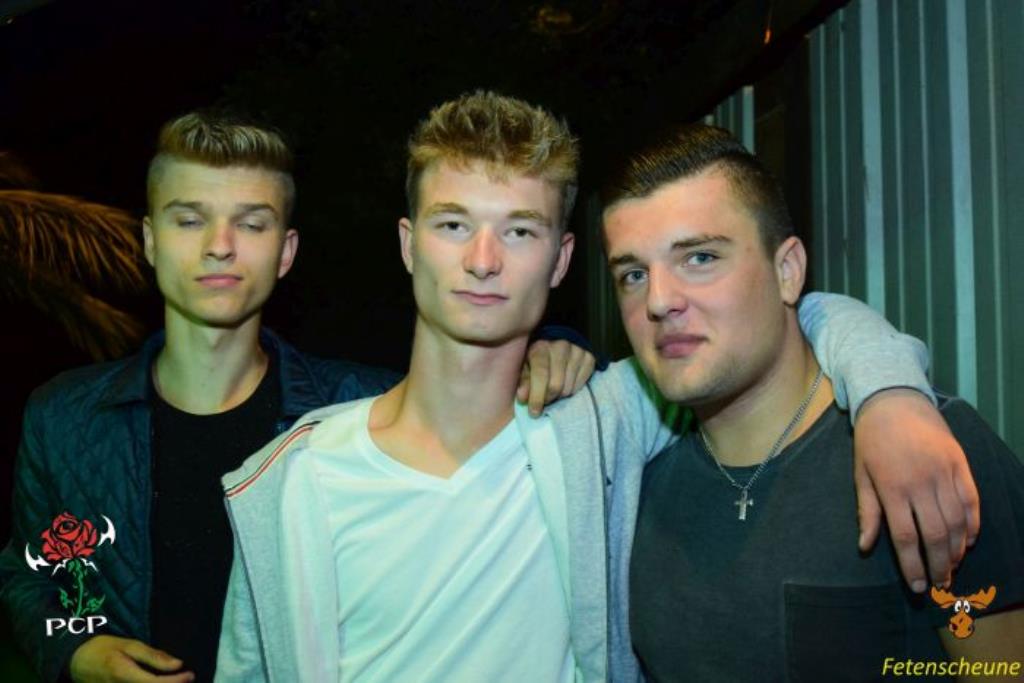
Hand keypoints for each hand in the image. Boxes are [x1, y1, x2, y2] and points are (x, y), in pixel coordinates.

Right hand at [70, 635, 193, 682]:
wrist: (75, 662)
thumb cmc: (103, 649)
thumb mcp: (129, 645)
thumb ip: (153, 656)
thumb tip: (178, 664)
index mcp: (124, 675)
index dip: (176, 682)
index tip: (190, 674)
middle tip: (186, 678)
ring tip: (174, 680)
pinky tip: (158, 682)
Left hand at [516, 339, 596, 416]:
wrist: (558, 341)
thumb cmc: (538, 357)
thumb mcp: (526, 366)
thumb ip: (524, 381)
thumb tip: (523, 398)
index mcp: (541, 347)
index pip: (541, 374)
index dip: (537, 396)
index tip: (534, 412)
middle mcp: (561, 346)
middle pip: (557, 385)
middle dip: (548, 398)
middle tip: (544, 400)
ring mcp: (578, 351)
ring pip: (569, 388)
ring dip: (560, 395)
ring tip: (554, 392)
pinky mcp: (589, 358)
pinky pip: (581, 385)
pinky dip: (572, 390)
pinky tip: (566, 385)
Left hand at [853, 389, 979, 592]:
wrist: (895, 400)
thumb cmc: (872, 441)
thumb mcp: (861, 474)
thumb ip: (867, 511)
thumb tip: (865, 546)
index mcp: (891, 487)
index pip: (906, 537)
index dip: (913, 565)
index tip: (917, 586)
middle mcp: (920, 482)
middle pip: (935, 535)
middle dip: (938, 564)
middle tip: (939, 583)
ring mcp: (943, 472)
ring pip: (957, 522)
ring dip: (957, 549)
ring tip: (952, 567)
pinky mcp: (960, 463)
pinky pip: (971, 500)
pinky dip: (973, 524)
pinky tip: (969, 541)